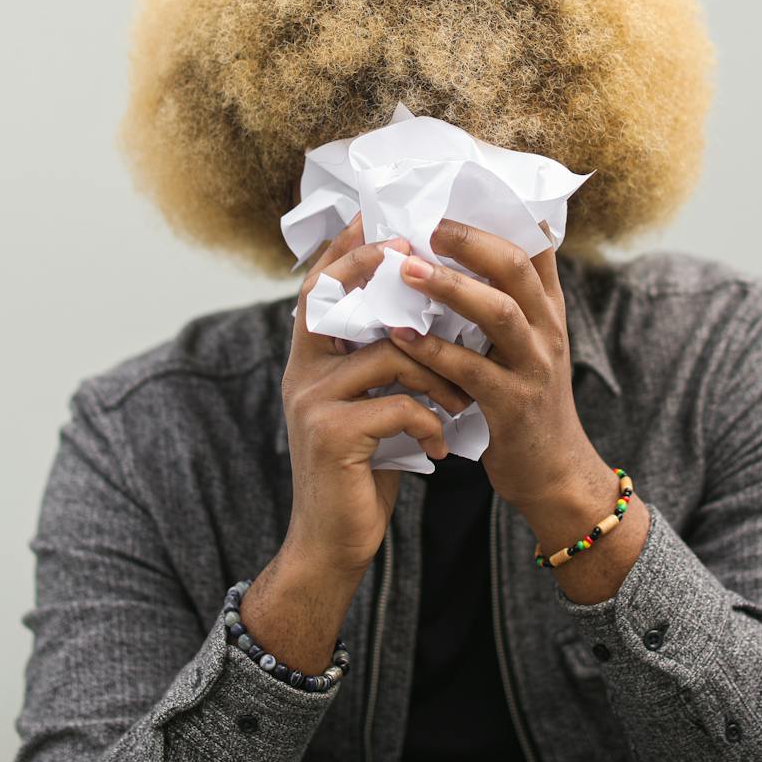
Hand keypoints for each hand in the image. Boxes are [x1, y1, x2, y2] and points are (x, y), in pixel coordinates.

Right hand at [241, 214, 474, 669]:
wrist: (334, 545)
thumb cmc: (364, 469)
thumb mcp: (372, 405)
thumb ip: (383, 361)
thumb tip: (429, 312)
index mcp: (310, 361)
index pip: (321, 287)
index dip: (346, 249)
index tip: (379, 216)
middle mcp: (301, 373)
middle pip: (339, 298)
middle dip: (384, 273)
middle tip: (429, 262)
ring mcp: (311, 403)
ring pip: (389, 353)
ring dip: (439, 373)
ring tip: (461, 401)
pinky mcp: (331, 436)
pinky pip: (397, 404)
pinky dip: (431, 421)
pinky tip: (439, 449)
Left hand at [385, 220, 647, 601]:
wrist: (554, 474)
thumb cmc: (524, 403)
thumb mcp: (524, 346)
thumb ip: (500, 303)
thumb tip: (451, 256)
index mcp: (547, 309)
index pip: (535, 243)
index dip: (501, 211)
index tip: (460, 185)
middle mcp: (547, 329)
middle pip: (517, 265)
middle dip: (470, 239)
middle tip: (426, 223)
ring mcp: (535, 367)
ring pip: (498, 312)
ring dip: (449, 287)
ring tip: (406, 270)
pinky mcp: (514, 406)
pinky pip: (472, 369)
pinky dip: (434, 350)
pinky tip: (400, 336)